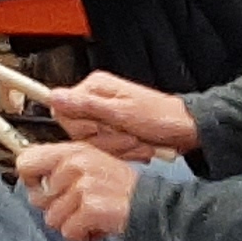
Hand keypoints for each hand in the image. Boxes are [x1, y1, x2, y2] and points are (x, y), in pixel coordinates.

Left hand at [17, 139, 138, 240]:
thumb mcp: (90, 166)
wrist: (151, 205)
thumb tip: (32, 185)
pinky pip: (68, 231)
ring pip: (52, 219)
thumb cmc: (120, 189)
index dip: (31, 181)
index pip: (25, 161)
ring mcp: (83, 185)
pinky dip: (83, 235)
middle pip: (38, 199)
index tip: (44, 190)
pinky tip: (98, 226)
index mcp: (72, 151)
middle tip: (79, 207)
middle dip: (56, 210)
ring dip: (72, 224)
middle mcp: (75, 164)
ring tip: (92, 216)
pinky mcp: (91, 207)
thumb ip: (60, 170)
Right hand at [48, 72, 198, 159]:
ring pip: (93, 143)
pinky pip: (106, 149)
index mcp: (94, 88)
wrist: (187, 130)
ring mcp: (105, 116)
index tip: (101, 128)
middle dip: (105, 140)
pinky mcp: (114, 131)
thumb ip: (86, 105)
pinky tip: (138, 147)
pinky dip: (124, 152)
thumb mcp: (122, 112)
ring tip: (137, 142)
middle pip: (78, 130)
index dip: (82, 126)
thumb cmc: (161, 118)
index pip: (64, 111)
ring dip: (118, 148)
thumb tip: (54, 96)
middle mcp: (96, 100)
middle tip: (127, 136)